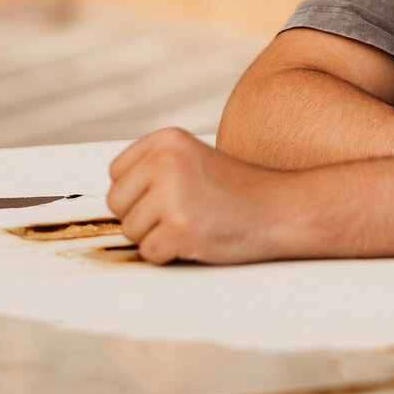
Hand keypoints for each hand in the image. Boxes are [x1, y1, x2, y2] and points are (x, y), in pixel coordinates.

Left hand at [107, 128, 294, 264]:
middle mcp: (165, 160)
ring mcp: (172, 194)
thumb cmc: (237, 190)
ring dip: (158, 237)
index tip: (172, 194)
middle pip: (117, 203)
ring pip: (131, 231)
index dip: (139, 192)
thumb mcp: (192, 160)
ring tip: (195, 223)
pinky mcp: (179, 228)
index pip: (116, 173)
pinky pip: (150, 253)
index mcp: (166, 139)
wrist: (282, 208)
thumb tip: (112, 197)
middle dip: (143, 217)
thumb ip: (154, 169)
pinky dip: (170, 255)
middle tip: (184, 212)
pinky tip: (199, 239)